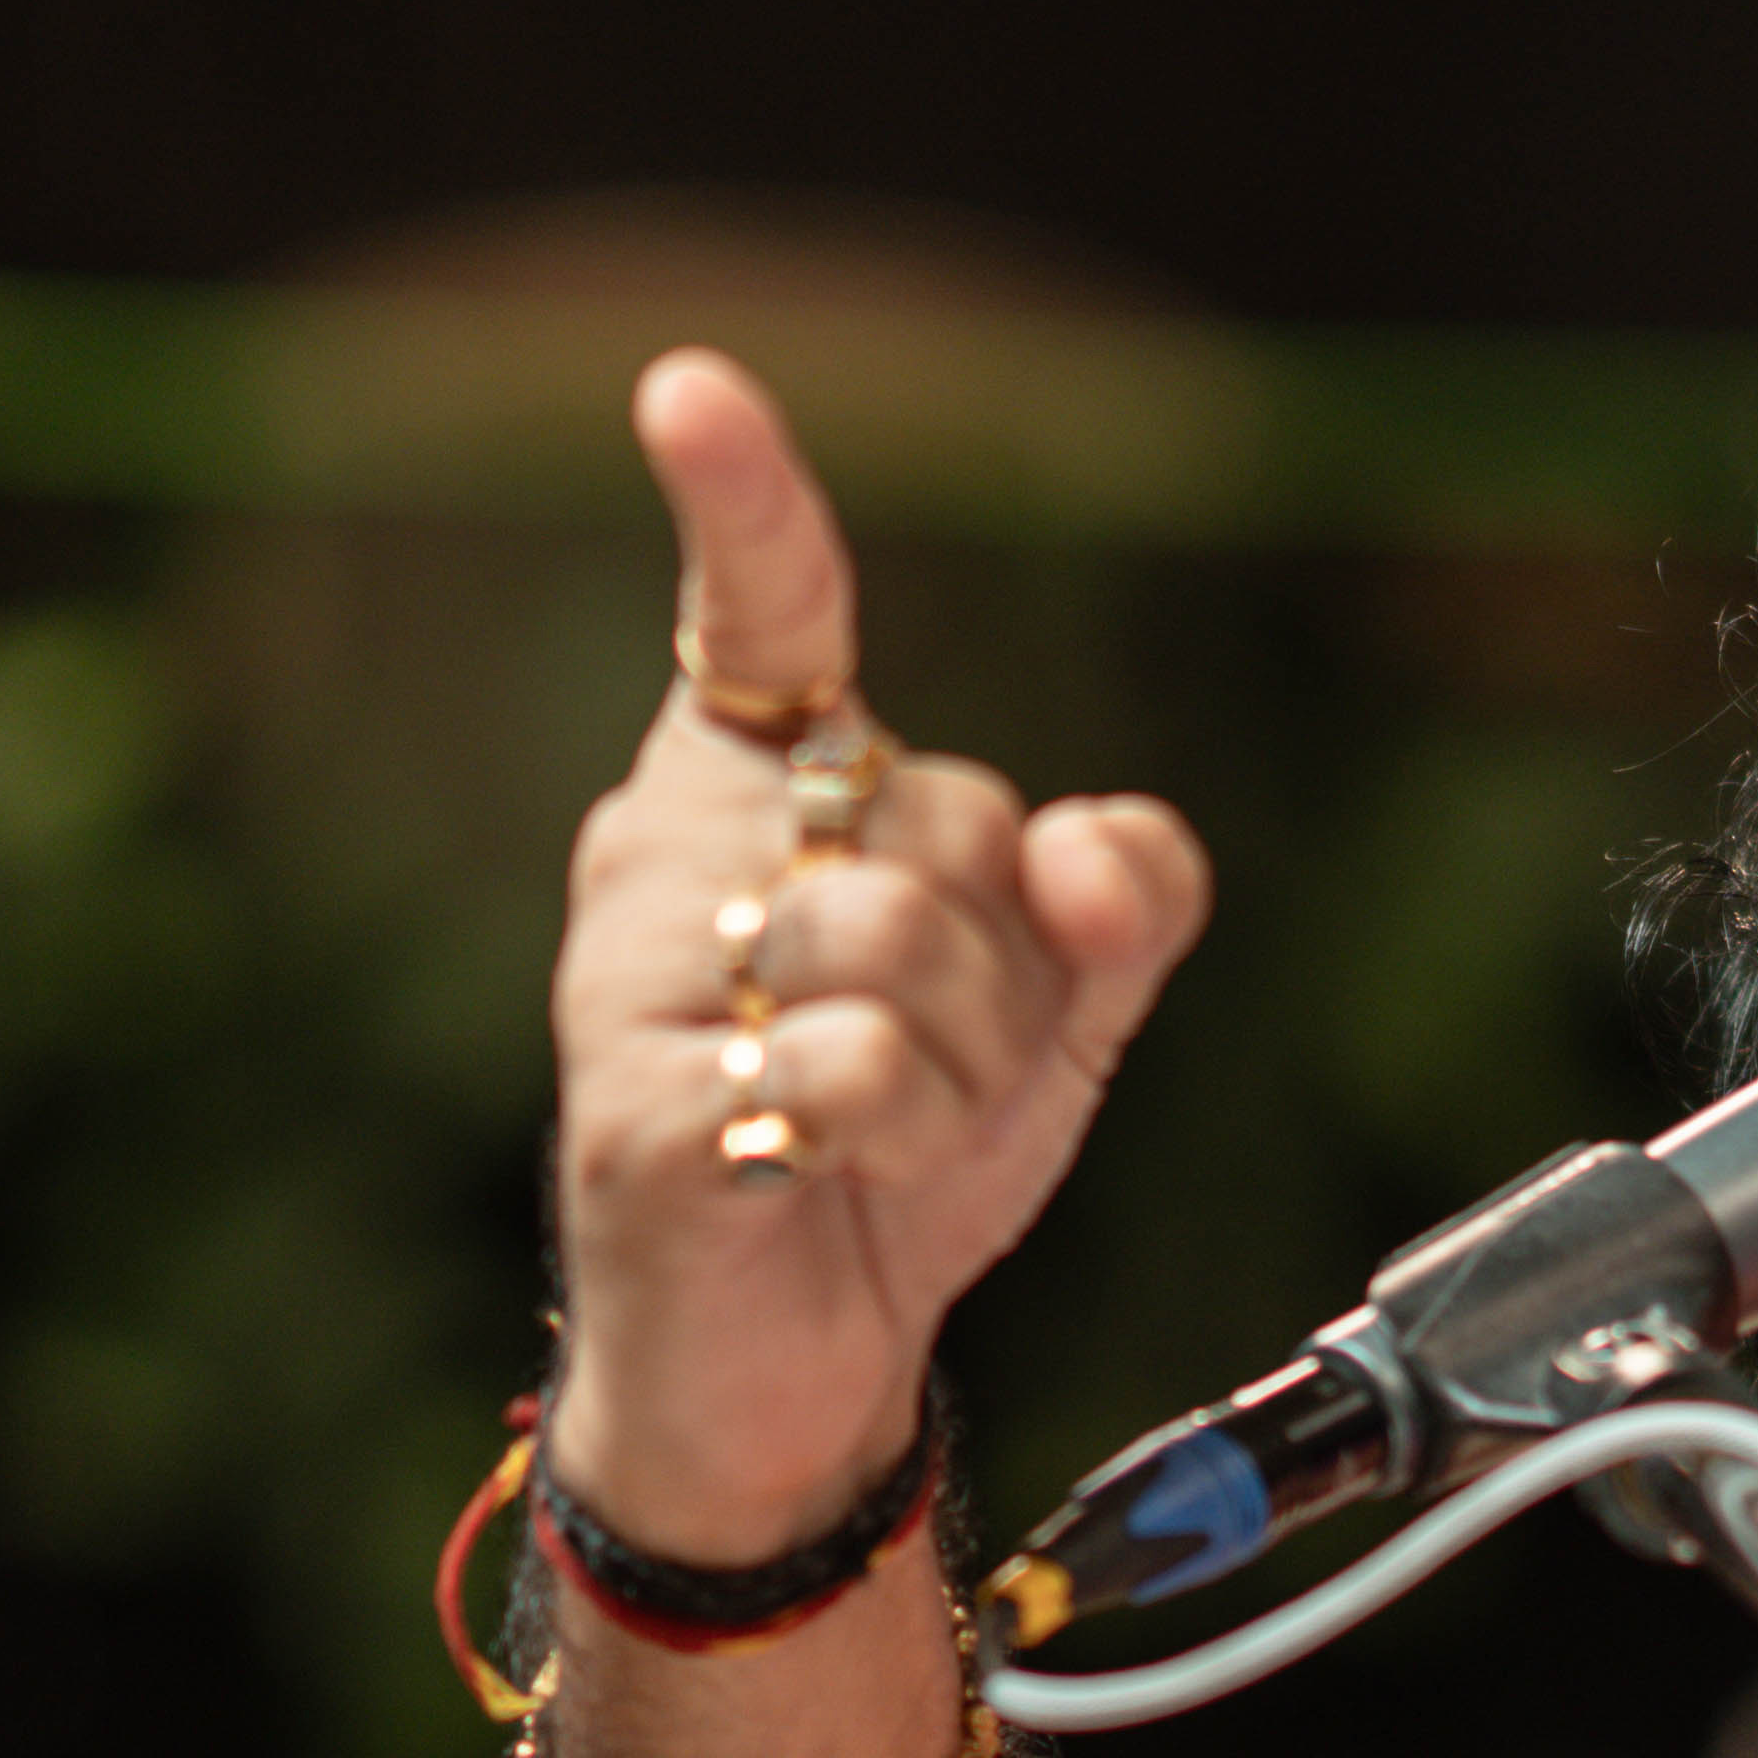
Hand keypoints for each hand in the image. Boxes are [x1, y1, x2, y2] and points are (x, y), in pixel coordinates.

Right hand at [545, 355, 1214, 1560]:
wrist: (787, 1368)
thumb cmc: (896, 1156)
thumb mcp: (1061, 1015)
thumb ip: (1123, 901)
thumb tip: (1106, 846)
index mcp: (754, 795)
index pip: (760, 618)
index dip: (744, 504)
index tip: (688, 390)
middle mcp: (668, 854)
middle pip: (943, 817)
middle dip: (1014, 965)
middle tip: (947, 1066)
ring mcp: (633, 980)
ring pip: (897, 939)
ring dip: (964, 1063)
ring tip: (893, 1134)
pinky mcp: (636, 1110)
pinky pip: (845, 1069)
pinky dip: (903, 1135)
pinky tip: (848, 1177)